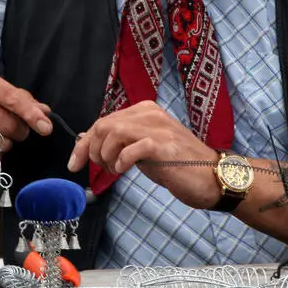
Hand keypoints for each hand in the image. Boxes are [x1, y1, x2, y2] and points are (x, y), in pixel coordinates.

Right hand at [0, 73, 52, 148]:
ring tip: (2, 135)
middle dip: (20, 130)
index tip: (46, 128)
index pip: (12, 99)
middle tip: (19, 130)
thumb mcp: (2, 93)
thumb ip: (24, 101)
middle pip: (7, 123)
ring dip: (7, 143)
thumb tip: (44, 112)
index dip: (31, 114)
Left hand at [67, 101, 220, 207]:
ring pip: (113, 132)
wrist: (212, 177)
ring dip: (106, 156)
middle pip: (104, 125)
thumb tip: (88, 142)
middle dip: (92, 150)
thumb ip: (121, 142)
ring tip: (116, 169)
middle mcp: (151, 114)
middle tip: (101, 169)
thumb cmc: (178, 165)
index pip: (103, 121)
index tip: (75, 163)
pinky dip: (121, 161)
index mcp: (145, 111)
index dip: (84, 143)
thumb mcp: (143, 150)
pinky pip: (131, 148)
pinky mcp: (164, 145)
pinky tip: (125, 170)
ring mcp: (159, 128)